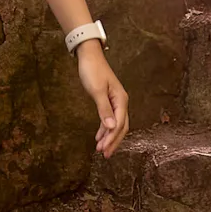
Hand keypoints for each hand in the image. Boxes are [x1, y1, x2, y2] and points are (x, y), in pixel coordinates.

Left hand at [76, 40, 128, 155]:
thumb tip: (111, 127)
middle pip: (121, 127)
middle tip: (105, 155)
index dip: (112, 138)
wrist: (89, 56)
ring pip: (116, 124)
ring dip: (109, 137)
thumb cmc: (93, 71)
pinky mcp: (109, 101)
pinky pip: (110, 119)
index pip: (119, 124)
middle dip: (113, 142)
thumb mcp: (97, 91)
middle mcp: (121, 102)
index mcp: (121, 100)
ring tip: (101, 149)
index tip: (103, 149)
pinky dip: (106, 129)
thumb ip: (104, 109)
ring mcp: (116, 101)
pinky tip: (99, 136)